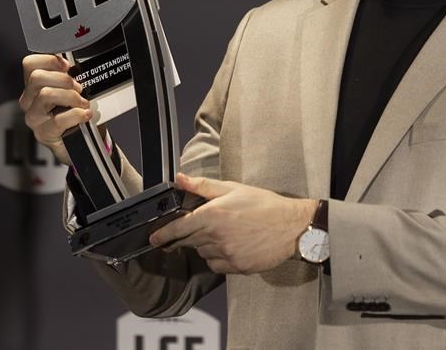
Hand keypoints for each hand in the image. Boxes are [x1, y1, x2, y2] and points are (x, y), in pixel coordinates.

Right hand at [18, 53, 91, 164]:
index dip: (49, 60)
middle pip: (37, 77)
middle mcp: (29, 101)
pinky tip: (85, 115)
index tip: (67, 65)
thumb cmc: (78, 112)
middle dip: (63, 79)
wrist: (83, 142)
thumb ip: (71, 77)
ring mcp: (34, 118)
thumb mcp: (74, 90)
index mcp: (34, 86)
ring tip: (83, 102)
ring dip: (70, 96)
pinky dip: (76, 115)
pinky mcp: (43, 133)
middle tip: (79, 88)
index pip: (30, 64)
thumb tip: (78, 66)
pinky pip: (57, 119)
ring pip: (46, 95)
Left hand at [149, 173, 316, 274]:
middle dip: (189, 236)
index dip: (164, 234)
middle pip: (189, 241)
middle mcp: (217, 236)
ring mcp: (227, 253)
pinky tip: (233, 246)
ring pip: (203, 253)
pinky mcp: (236, 267)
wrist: (292, 226)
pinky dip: (219, 258)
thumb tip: (180, 179)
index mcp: (214, 214)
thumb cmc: (265, 205)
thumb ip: (203, 186)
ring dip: (207, 246)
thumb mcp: (234, 188)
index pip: (180, 227)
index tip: (153, 239)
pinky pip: (217, 265)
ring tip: (227, 233)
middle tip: (204, 228)